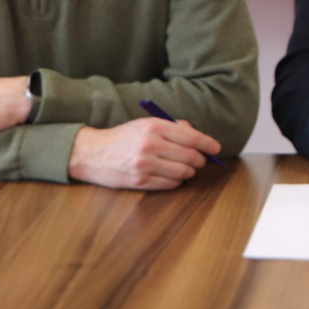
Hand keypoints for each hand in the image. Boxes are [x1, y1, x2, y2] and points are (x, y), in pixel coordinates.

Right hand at [67, 118, 220, 190]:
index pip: (191, 137)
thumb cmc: (124, 137)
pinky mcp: (139, 181)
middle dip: (200, 159)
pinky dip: (176, 181)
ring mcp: (144, 165)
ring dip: (189, 172)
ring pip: (182, 173)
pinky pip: (170, 185)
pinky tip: (171, 176)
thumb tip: (198, 136)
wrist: (92, 153)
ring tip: (186, 167)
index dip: (208, 144)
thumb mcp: (146, 123)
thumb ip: (173, 127)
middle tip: (200, 159)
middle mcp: (150, 145)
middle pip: (190, 156)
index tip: (216, 148)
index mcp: (154, 127)